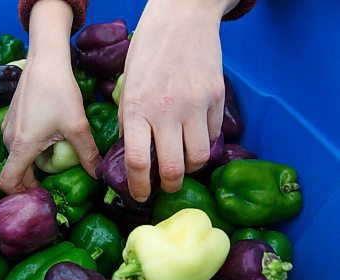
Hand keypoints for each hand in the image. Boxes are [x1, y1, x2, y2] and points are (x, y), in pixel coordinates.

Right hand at [0, 0, 99, 193]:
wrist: (46, 60)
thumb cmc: (59, 91)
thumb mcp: (77, 126)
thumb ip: (87, 154)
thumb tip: (98, 176)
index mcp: (21, 146)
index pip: (7, 183)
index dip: (21, 194)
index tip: (42, 194)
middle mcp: (8, 140)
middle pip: (17, 172)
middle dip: (35, 180)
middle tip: (59, 179)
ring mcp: (8, 128)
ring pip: (19, 157)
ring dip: (36, 163)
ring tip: (59, 158)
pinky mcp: (12, 118)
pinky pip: (19, 143)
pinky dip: (32, 149)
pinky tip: (52, 139)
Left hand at [119, 0, 237, 201]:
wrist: (182, 16)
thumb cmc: (148, 49)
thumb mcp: (127, 83)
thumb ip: (129, 118)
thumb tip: (133, 149)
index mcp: (136, 108)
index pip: (138, 162)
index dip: (139, 187)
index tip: (140, 195)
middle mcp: (166, 111)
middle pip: (174, 168)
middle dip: (169, 186)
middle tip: (166, 186)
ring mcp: (195, 105)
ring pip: (198, 157)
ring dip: (190, 168)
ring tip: (182, 162)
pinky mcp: (216, 98)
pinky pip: (212, 135)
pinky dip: (203, 143)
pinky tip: (194, 136)